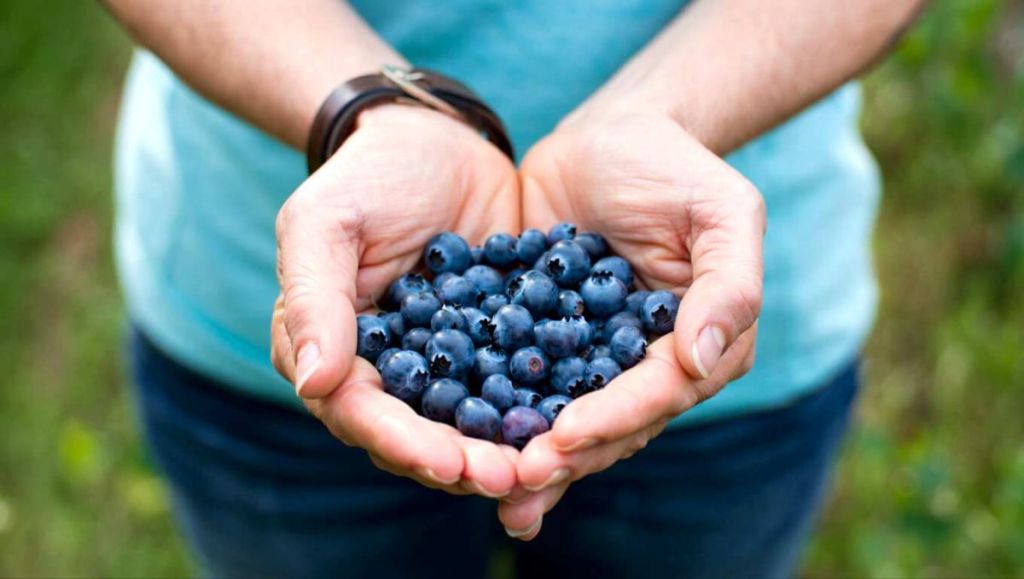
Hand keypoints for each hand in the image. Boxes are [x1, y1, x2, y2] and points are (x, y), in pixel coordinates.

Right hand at [271, 104, 521, 497]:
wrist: (436, 140)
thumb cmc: (367, 176)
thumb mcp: (325, 223)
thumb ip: (314, 300)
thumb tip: (312, 384)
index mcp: (335, 354)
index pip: (362, 414)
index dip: (405, 444)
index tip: (449, 462)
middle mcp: (389, 373)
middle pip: (421, 437)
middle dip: (464, 464)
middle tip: (511, 478)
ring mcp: (447, 365)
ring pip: (472, 426)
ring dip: (506, 451)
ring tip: (547, 465)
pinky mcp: (497, 348)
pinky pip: (517, 388)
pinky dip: (541, 410)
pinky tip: (576, 425)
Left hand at [500, 108, 765, 537]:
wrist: (608, 136)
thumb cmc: (672, 166)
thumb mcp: (722, 210)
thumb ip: (728, 284)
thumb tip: (702, 361)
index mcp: (700, 343)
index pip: (658, 394)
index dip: (613, 419)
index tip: (565, 436)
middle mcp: (649, 365)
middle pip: (610, 425)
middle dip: (565, 455)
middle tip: (516, 480)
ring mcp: (594, 357)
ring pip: (564, 419)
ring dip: (529, 457)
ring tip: (488, 489)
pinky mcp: (544, 341)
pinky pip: (520, 384)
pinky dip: (496, 415)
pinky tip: (458, 443)